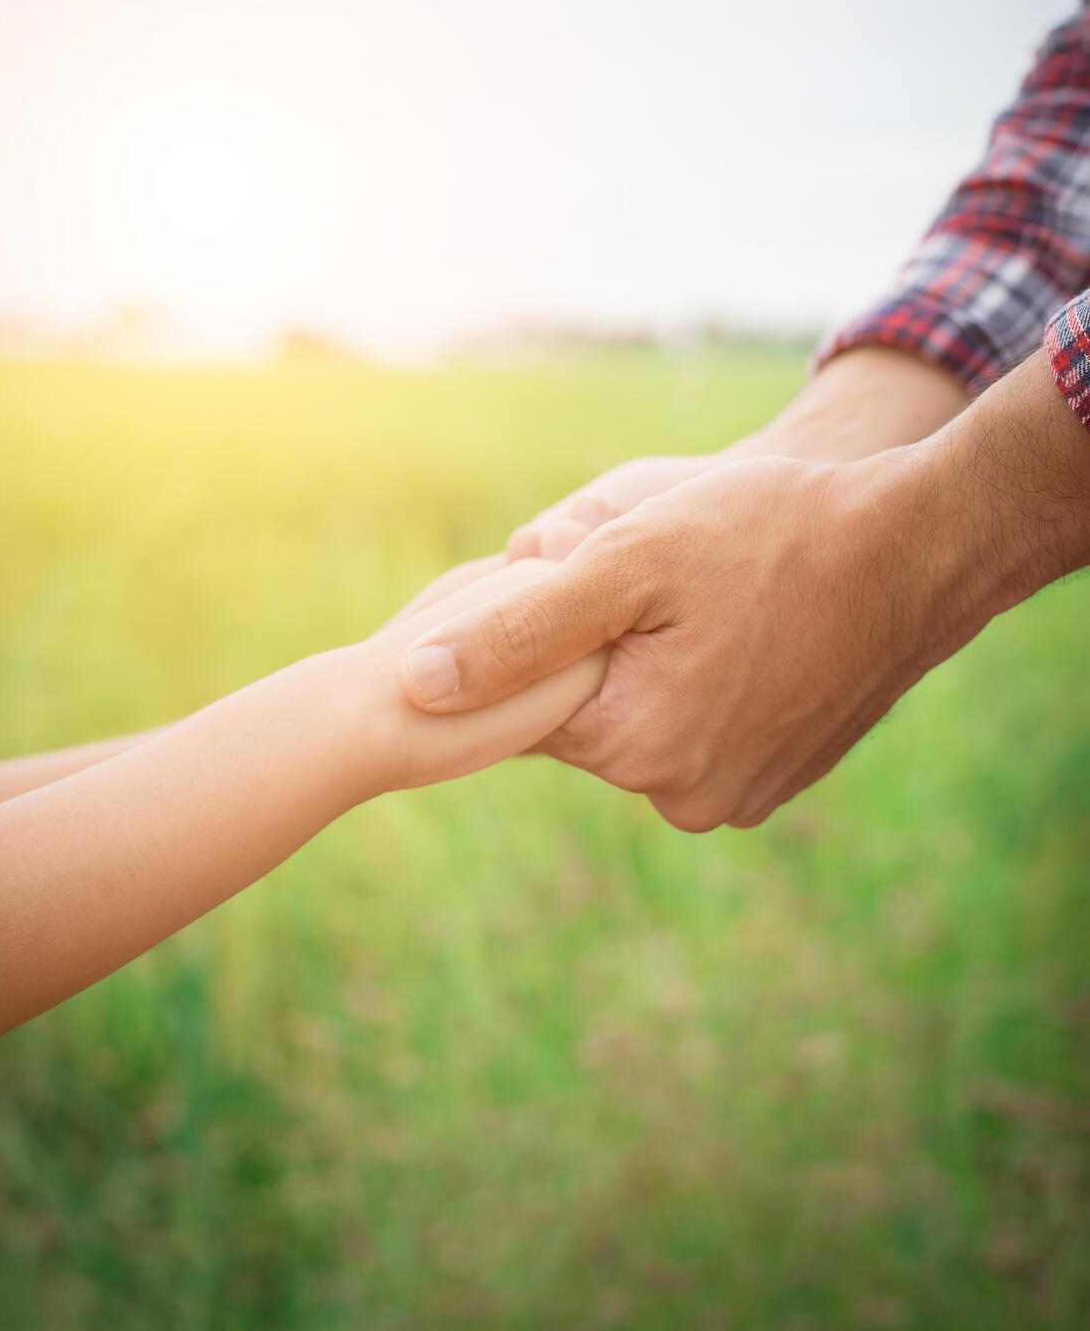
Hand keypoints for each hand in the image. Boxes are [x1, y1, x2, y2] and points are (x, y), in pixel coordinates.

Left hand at [397, 351, 1088, 827]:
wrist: (919, 547)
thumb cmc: (772, 533)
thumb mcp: (629, 560)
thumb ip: (517, 629)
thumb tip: (410, 685)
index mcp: (633, 747)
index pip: (524, 695)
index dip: (532, 623)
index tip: (574, 567)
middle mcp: (682, 797)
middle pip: (583, 709)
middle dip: (593, 639)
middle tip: (650, 569)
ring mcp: (736, 795)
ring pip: (640, 714)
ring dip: (646, 656)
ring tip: (703, 591)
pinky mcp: (773, 778)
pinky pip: (696, 725)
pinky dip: (696, 676)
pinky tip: (733, 621)